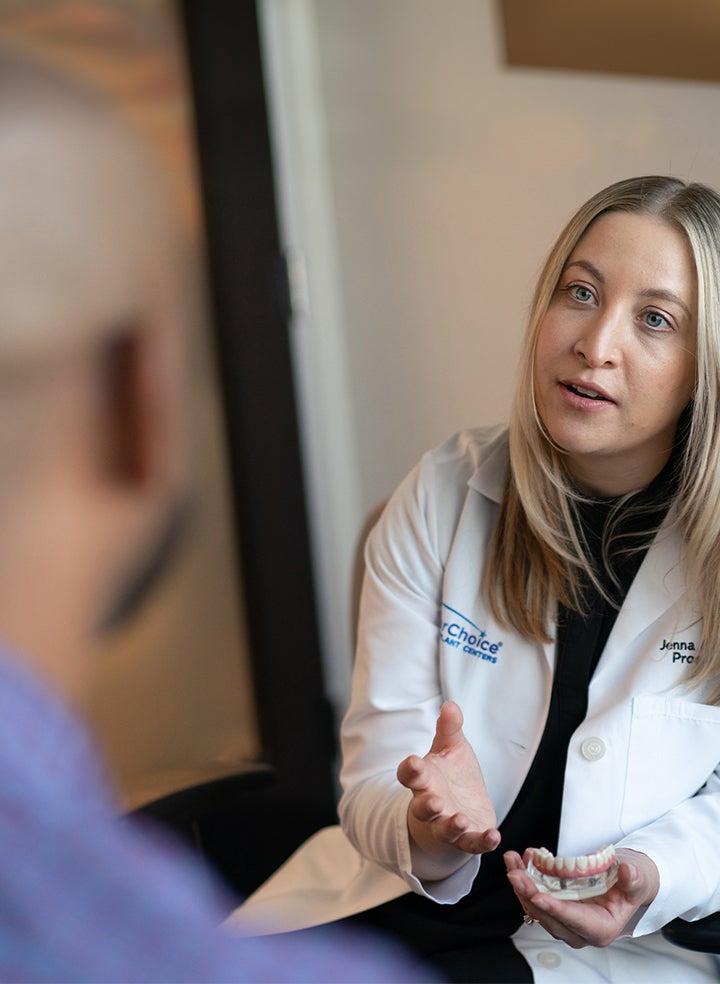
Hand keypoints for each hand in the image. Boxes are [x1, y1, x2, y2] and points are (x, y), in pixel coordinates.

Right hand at [397, 701, 500, 877]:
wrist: (459, 805)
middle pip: (422, 808)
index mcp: (424, 779)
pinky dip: (482, 841)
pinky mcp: (467, 836)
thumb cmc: (450, 774)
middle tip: (434, 800)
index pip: (410, 775)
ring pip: (444, 829)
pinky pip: (471, 842)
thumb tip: (451, 705)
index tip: (414, 762)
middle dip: (427, 805)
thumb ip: (450, 728)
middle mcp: (431, 803)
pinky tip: (493, 836)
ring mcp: (447, 822)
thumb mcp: (451, 747)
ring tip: (459, 820)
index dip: (410, 769)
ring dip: (450, 826)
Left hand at [505, 848, 659, 947]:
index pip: (574, 921)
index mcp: (601, 929)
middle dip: (528, 894)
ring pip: (536, 907)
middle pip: (548, 916)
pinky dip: (526, 878)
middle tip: (514, 872)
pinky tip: (520, 860)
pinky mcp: (555, 908)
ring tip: (512, 860)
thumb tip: (626, 872)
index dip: (555, 909)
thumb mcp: (638, 879)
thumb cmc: (631, 883)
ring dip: (521, 884)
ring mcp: (564, 920)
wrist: (625, 880)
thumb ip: (633, 880)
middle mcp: (579, 930)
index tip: (536, 896)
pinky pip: (535, 896)